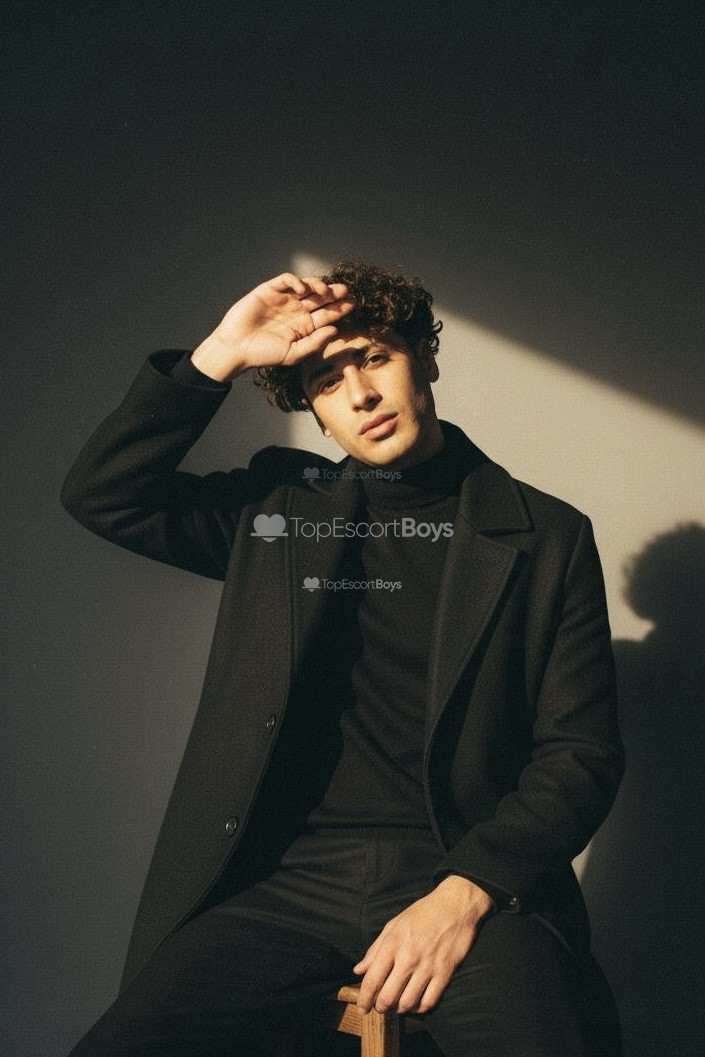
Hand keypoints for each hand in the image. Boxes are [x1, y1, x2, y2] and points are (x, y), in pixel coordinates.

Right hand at [190, 273, 353, 380]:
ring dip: (318, 286)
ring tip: (325, 291)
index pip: (327, 314)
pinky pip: (286, 281)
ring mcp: (284, 299)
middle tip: (346, 291)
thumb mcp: (293, 354)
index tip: (352, 305)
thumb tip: (335, 330)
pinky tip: (302, 290)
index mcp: (304, 326)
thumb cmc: (264, 355)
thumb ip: (314, 343)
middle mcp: (296, 311)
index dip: (340, 309)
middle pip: (320, 298)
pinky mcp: (269, 291)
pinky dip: (295, 282)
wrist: (237, 349)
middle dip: (334, 294)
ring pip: (306, 286)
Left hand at [353, 875, 493, 1014]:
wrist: (455, 905)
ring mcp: (427, 966)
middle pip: (388, 996)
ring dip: (400, 1009)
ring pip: (407, 1003)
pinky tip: (416, 1003)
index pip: (372, 979)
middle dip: (381, 1007)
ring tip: (398, 1005)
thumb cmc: (422, 913)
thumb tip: (358, 970)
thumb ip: (374, 949)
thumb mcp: (394, 924)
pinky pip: (429, 1001)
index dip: (364, 998)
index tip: (362, 1007)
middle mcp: (408, 957)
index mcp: (392, 943)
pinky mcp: (444, 972)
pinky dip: (420, 1008)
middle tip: (380, 1008)